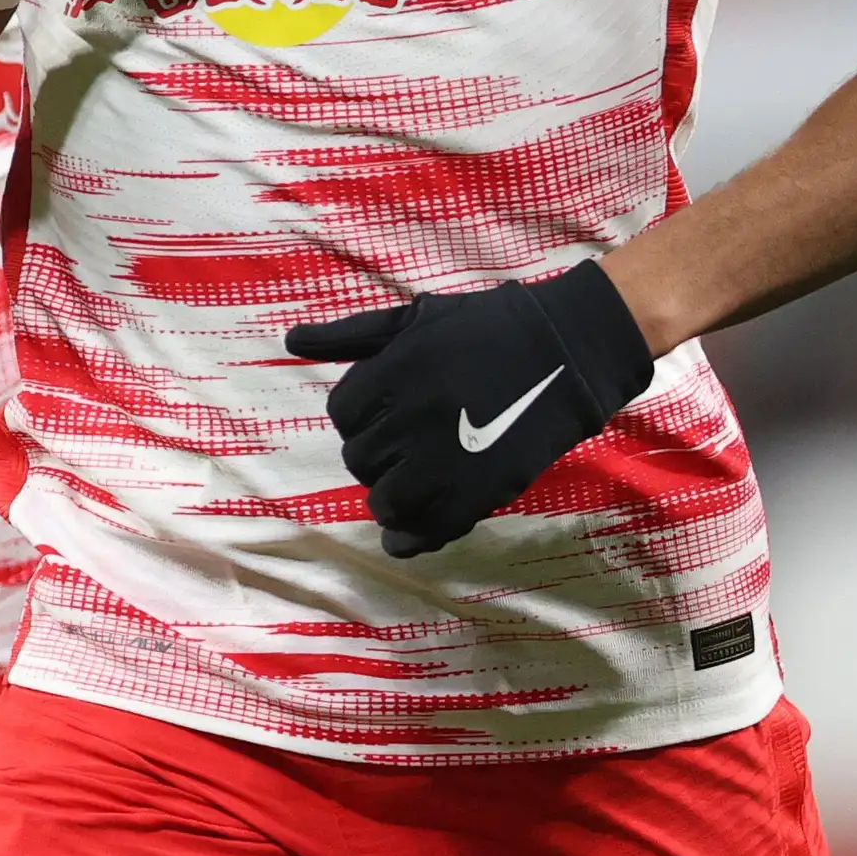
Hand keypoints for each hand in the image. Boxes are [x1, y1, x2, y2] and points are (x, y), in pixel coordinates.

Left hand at [288, 264, 656, 555]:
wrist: (566, 349)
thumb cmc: (485, 326)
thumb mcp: (414, 317)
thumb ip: (350, 335)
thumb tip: (290, 342)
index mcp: (394, 371)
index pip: (344, 414)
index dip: (357, 418)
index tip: (379, 417)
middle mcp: (413, 415)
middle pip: (360, 458)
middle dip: (373, 457)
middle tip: (399, 450)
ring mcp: (447, 456)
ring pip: (387, 499)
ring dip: (390, 498)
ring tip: (408, 486)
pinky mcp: (482, 489)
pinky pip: (429, 529)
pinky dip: (411, 539)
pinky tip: (406, 537)